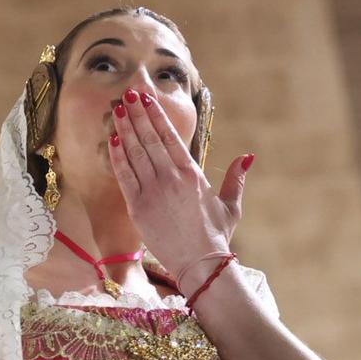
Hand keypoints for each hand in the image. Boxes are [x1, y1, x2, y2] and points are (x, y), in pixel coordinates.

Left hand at [106, 89, 253, 278]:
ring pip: (135, 153)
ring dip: (125, 129)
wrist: (201, 265)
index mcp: (192, 174)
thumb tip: (247, 156)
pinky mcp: (138, 208)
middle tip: (128, 95)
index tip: (147, 99)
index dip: (156, 115)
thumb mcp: (231, 205)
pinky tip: (112, 140)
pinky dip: (117, 156)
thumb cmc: (216, 236)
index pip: (170, 136)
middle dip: (138, 114)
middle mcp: (171, 178)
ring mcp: (153, 192)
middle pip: (150, 139)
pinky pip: (124, 176)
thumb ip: (236, 179)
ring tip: (117, 110)